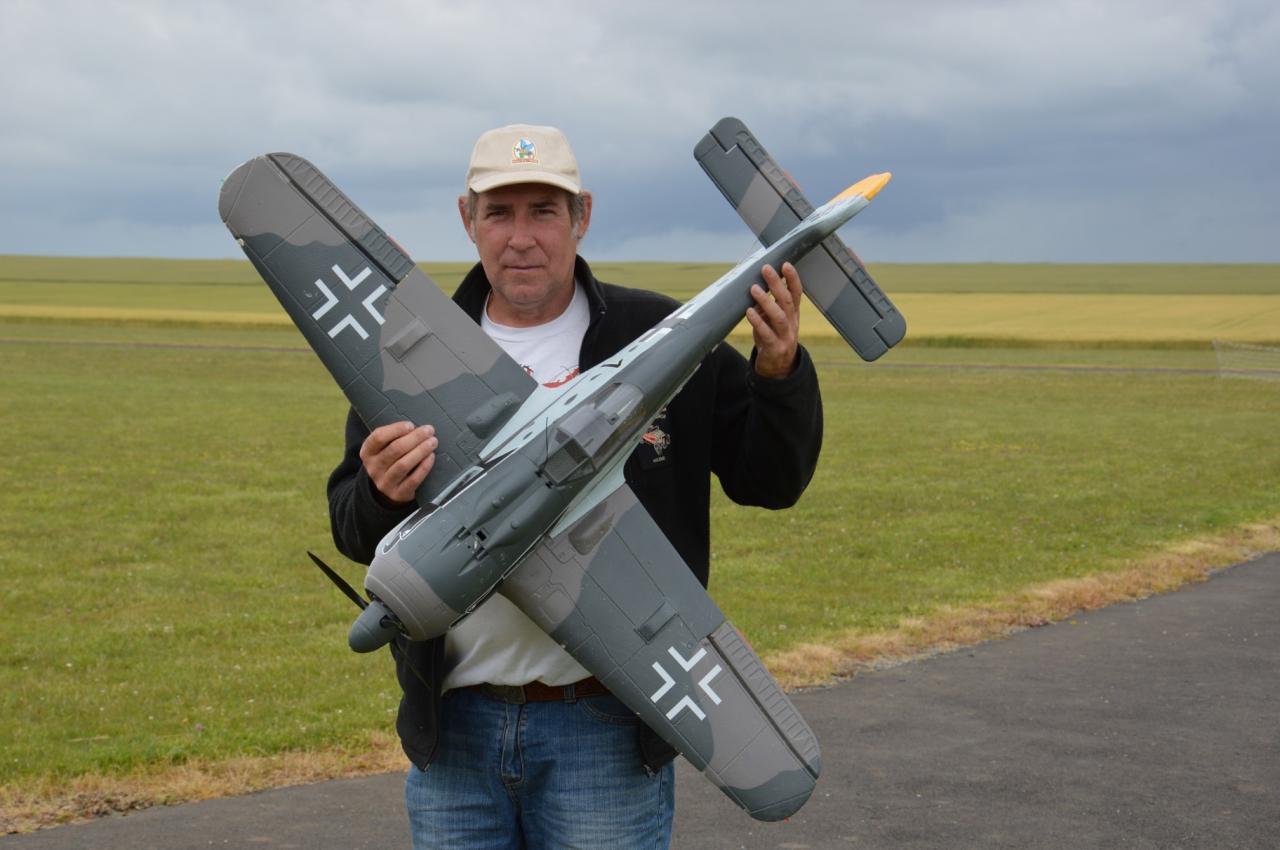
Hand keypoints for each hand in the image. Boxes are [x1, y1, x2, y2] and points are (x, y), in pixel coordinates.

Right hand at [359, 422, 437, 505]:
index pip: (378, 437)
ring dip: (420, 451)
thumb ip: (394, 437)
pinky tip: (431, 457)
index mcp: (367, 452)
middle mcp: (373, 468)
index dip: (395, 429)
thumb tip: (417, 428)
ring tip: (432, 442)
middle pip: (394, 450)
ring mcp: (385, 483)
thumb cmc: (390, 461)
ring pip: (403, 465)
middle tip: (429, 430)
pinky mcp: (398, 493)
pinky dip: (424, 467)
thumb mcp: (384, 448)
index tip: (410, 425)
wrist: (388, 490)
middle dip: (414, 438)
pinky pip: (413, 479)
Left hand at [746, 262, 801, 378]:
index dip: (793, 279)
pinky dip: (758, 322)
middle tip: (766, 269)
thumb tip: (756, 286)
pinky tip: (749, 311)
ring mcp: (785, 337)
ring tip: (754, 288)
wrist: (778, 368)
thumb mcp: (773, 320)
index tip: (785, 264)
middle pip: (787, 301)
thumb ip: (767, 305)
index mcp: (793, 314)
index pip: (796, 293)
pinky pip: (767, 334)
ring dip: (766, 301)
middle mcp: (792, 323)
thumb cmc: (773, 338)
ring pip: (779, 317)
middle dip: (777, 284)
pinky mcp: (775, 348)